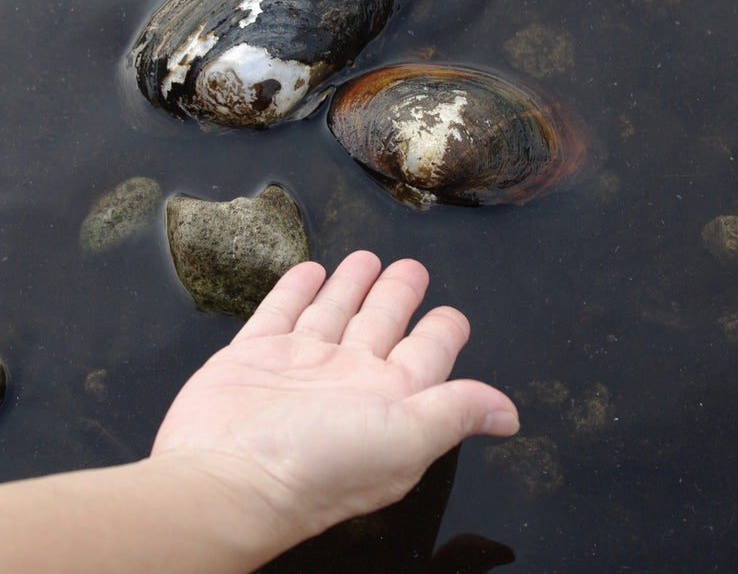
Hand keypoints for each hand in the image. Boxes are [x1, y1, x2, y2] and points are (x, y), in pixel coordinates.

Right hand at [151, 249, 518, 544]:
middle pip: (381, 326)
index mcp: (389, 401)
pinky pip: (279, 313)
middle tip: (412, 267)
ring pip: (333, 314)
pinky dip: (294, 292)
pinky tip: (309, 272)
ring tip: (368, 259)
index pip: (426, 357)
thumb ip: (454, 411)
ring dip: (351, 286)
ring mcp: (297, 368)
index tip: (452, 315)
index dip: (442, 332)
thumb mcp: (406, 438)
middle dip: (398, 295)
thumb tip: (509, 415)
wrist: (228, 479)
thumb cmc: (318, 466)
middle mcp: (346, 383)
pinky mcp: (252, 357)